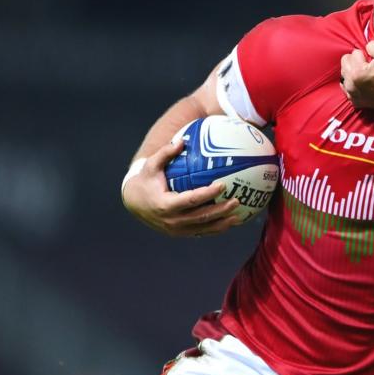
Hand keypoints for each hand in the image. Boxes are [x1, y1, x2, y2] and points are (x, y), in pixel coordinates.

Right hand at [122, 140, 236, 236]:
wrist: (134, 203)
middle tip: (237, 200)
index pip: (191, 199)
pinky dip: (216, 229)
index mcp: (166, 204)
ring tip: (239, 216)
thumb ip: (166, 153)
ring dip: (222, 223)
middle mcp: (172, 220)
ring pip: (203, 228)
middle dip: (220, 210)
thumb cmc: (146, 180)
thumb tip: (182, 140)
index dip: (208, 193)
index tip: (223, 184)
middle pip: (201, 216)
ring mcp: (176, 230)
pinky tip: (230, 222)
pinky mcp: (180, 233)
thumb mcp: (151, 166)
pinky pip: (201, 232)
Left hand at [340, 41, 373, 109]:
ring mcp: (350, 92)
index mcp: (357, 71)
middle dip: (354, 60)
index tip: (372, 61)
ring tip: (364, 73)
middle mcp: (350, 82)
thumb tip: (366, 46)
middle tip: (365, 65)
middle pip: (344, 61)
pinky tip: (361, 82)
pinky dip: (351, 82)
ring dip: (352, 70)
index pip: (354, 52)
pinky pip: (344, 85)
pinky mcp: (352, 99)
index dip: (365, 55)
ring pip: (343, 72)